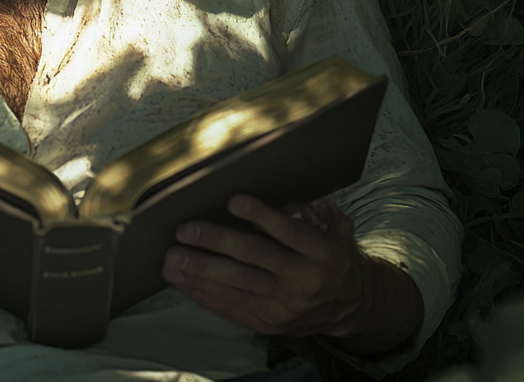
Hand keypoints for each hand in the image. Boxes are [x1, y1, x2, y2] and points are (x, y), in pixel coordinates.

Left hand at [162, 195, 411, 346]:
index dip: (262, 216)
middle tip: (184, 231)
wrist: (352, 307)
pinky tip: (180, 280)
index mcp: (322, 254)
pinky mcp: (268, 323)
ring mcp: (284, 306)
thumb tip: (291, 199)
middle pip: (254, 258)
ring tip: (171, 259)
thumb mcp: (337, 231)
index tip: (234, 201)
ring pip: (236, 285)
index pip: (289, 232)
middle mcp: (302, 281)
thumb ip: (317, 213)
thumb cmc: (332, 257)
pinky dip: (202, 293)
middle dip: (216, 243)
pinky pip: (230, 307)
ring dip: (199, 271)